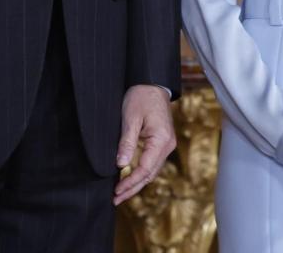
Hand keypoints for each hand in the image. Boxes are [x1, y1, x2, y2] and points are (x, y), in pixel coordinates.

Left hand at [113, 85, 175, 204]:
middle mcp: (166, 146)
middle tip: (115, 199)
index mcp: (161, 141)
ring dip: (135, 183)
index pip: (145, 169)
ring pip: (150, 171)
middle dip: (132, 188)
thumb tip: (121, 165)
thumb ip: (127, 142)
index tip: (117, 191)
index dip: (130, 182)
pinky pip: (150, 163)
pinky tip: (128, 179)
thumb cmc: (141, 97)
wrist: (152, 84)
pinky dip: (139, 173)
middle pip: (149, 174)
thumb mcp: (130, 118)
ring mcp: (165, 146)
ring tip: (120, 194)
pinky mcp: (160, 144)